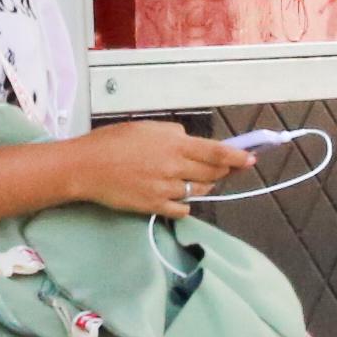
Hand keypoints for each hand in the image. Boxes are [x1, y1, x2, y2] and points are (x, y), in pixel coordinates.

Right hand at [63, 121, 255, 218]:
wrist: (85, 168)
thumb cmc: (111, 142)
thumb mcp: (145, 128)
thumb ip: (171, 134)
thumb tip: (187, 140)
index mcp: (174, 144)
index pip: (215, 151)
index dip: (237, 156)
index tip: (251, 159)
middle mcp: (174, 167)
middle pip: (212, 173)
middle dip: (223, 171)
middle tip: (227, 169)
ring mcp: (165, 189)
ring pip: (198, 191)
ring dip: (203, 185)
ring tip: (194, 179)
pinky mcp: (155, 206)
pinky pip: (182, 209)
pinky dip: (185, 203)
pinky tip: (177, 196)